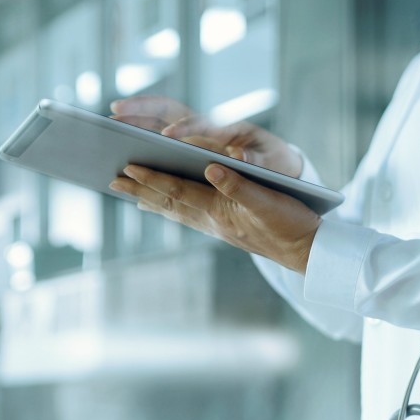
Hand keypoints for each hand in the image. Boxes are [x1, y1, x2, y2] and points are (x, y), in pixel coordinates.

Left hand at [109, 164, 320, 273]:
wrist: (307, 251)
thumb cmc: (291, 224)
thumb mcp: (268, 201)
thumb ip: (239, 185)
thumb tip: (211, 168)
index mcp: (220, 210)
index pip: (178, 191)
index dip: (152, 178)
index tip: (127, 168)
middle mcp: (213, 220)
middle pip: (168, 203)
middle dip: (140, 191)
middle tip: (112, 180)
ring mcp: (218, 227)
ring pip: (176, 211)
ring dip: (150, 200)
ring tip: (128, 193)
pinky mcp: (226, 229)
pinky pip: (189, 217)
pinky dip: (171, 209)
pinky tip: (163, 207)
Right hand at [110, 97, 302, 177]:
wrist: (277, 163)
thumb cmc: (275, 161)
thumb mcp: (272, 162)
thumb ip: (257, 160)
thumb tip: (240, 159)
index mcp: (227, 128)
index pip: (201, 122)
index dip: (185, 128)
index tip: (168, 136)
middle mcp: (206, 127)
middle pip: (168, 111)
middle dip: (142, 109)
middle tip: (114, 113)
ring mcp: (195, 135)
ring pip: (157, 122)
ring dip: (133, 122)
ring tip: (108, 131)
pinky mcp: (188, 146)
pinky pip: (158, 141)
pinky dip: (140, 143)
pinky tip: (122, 160)